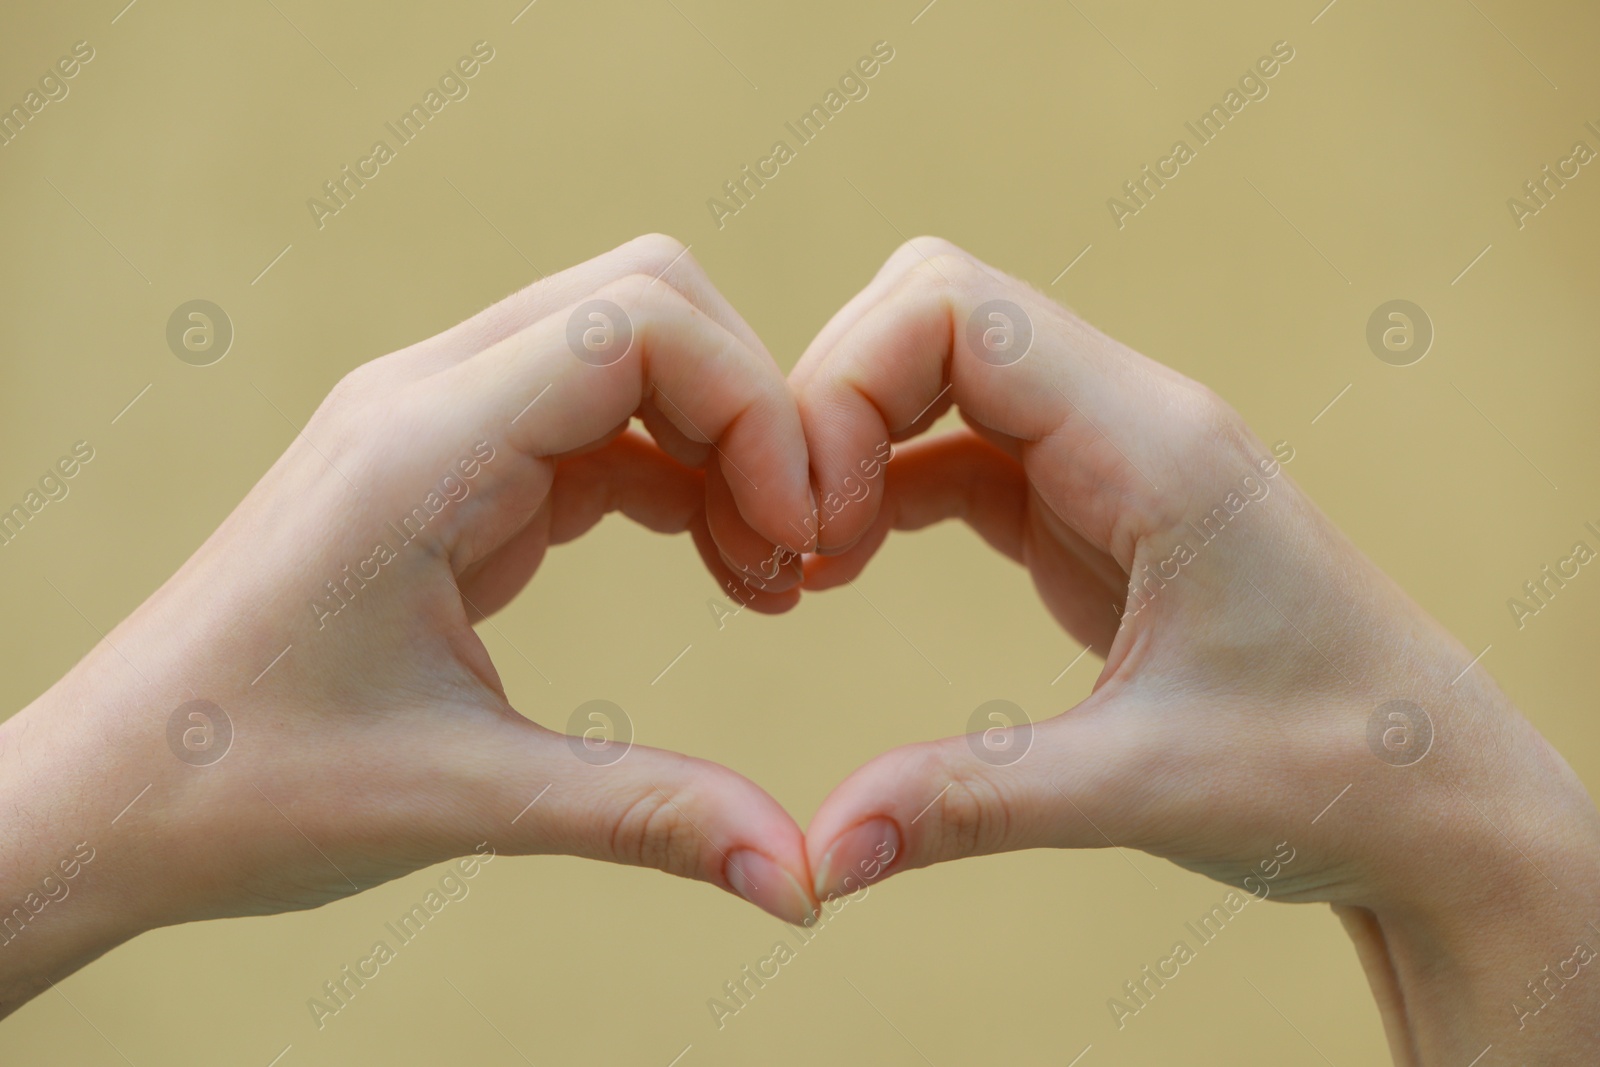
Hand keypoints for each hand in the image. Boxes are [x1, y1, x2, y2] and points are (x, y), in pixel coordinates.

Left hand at [0, 235, 821, 1015]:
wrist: (107, 798)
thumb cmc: (242, 790)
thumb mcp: (462, 800)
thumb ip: (649, 816)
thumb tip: (804, 879)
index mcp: (419, 447)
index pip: (638, 322)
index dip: (754, 408)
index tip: (798, 539)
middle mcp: (423, 401)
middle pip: (645, 301)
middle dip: (750, 407)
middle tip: (795, 546)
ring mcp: (432, 426)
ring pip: (625, 351)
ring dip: (717, 441)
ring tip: (764, 571)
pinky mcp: (446, 471)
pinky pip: (592, 425)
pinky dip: (673, 475)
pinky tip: (713, 562)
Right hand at [790, 238, 1599, 1060]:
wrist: (1436, 796)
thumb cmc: (1333, 774)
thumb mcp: (1144, 789)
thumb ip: (969, 805)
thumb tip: (818, 856)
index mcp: (1158, 450)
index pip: (956, 310)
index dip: (845, 386)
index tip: (811, 527)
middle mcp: (1131, 422)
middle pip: (931, 309)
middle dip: (830, 402)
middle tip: (793, 540)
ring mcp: (1109, 457)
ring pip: (938, 368)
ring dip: (850, 441)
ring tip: (804, 561)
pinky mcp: (1088, 508)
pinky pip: (957, 446)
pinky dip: (883, 485)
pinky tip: (845, 566)